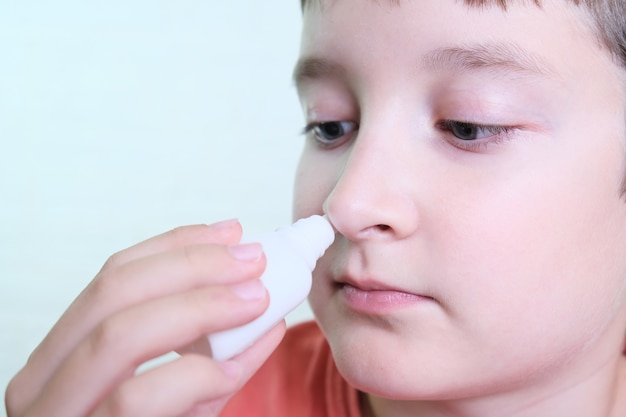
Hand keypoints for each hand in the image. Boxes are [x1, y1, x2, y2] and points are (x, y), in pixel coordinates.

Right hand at [5, 219, 285, 416]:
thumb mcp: (181, 394)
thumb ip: (214, 349)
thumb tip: (262, 300)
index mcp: (64, 355)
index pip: (114, 276)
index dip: (178, 245)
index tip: (232, 232)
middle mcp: (44, 383)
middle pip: (115, 292)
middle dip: (194, 266)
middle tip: (255, 260)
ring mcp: (61, 416)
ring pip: (120, 336)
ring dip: (199, 306)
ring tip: (256, 299)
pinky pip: (139, 397)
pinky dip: (193, 371)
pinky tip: (231, 364)